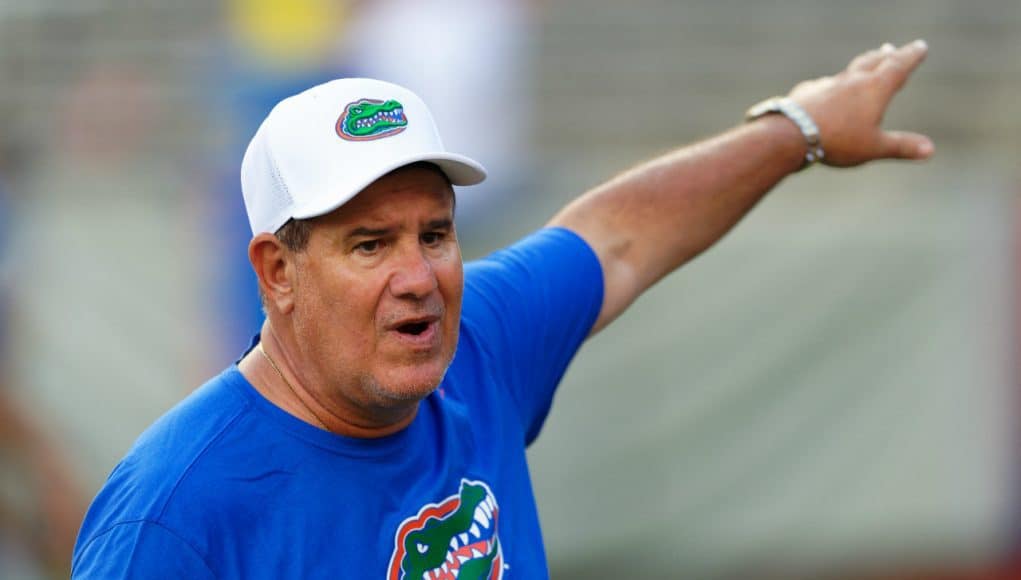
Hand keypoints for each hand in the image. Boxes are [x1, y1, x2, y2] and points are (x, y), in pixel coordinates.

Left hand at [789, 40, 933, 166]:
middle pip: (873, 61)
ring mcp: (828, 84)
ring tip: (867, 62)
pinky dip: (833, 84)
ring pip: (849, 70)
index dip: (912, 56)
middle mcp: (852, 81)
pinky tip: (828, 87)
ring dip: (861, 65)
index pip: (899, 66)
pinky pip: (825, 84)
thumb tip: (930, 150)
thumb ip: (901, 147)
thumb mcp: (874, 147)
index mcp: (874, 89)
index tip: (920, 46)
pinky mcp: (808, 91)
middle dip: (887, 56)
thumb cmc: (837, 141)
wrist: (790, 134)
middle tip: (893, 49)